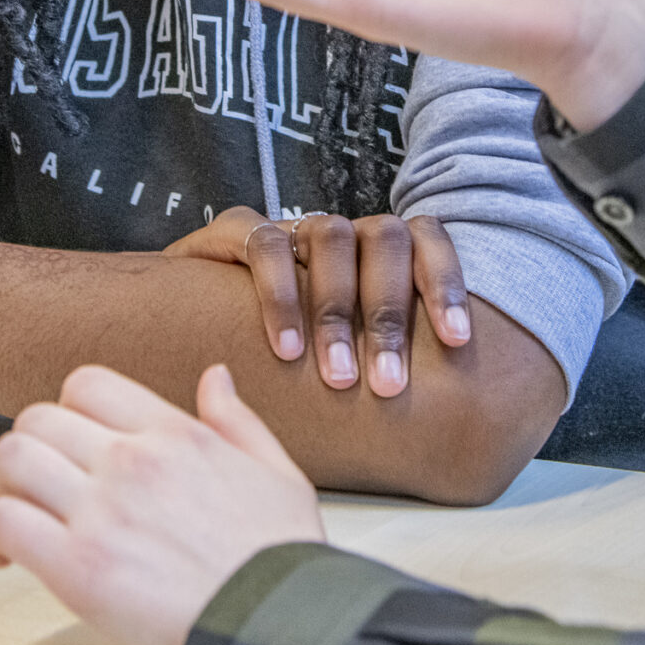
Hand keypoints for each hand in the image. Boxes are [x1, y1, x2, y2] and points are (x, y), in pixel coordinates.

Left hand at [0, 363, 323, 644]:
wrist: (280, 626)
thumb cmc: (280, 562)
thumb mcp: (277, 472)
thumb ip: (238, 421)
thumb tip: (216, 378)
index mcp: (177, 435)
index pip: (89, 384)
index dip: (69, 411)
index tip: (71, 443)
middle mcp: (133, 461)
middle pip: (39, 418)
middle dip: (30, 448)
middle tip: (34, 483)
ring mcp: (102, 511)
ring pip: (12, 459)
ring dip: (2, 484)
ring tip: (14, 512)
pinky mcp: (78, 567)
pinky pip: (3, 522)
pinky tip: (4, 555)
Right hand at [166, 208, 471, 395]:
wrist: (187, 318)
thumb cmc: (289, 350)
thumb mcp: (348, 350)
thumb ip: (384, 358)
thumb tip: (448, 416)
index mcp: (377, 250)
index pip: (426, 238)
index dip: (446, 282)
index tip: (456, 340)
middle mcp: (340, 232)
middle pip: (383, 240)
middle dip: (389, 315)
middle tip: (387, 383)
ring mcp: (290, 228)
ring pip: (331, 237)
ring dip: (336, 309)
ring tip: (335, 375)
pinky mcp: (235, 233)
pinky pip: (264, 245)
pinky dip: (279, 295)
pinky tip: (285, 348)